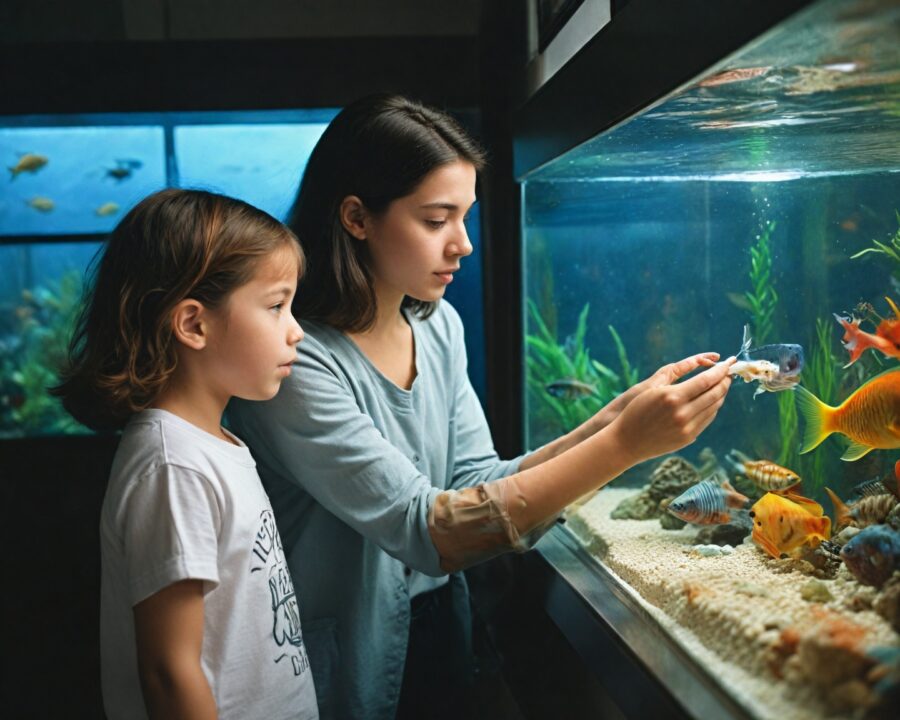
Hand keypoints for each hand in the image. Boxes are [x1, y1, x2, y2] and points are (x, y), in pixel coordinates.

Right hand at [590, 352, 720, 430]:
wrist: (626, 440)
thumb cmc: (636, 410)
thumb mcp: (653, 390)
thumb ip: (681, 383)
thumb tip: (708, 378)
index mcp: (673, 397)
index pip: (706, 381)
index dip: (721, 371)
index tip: (728, 363)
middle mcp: (683, 413)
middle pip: (715, 394)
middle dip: (725, 381)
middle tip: (730, 372)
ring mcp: (687, 428)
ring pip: (714, 408)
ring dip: (721, 394)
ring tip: (722, 385)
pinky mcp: (688, 438)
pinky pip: (707, 420)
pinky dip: (713, 408)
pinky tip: (711, 401)